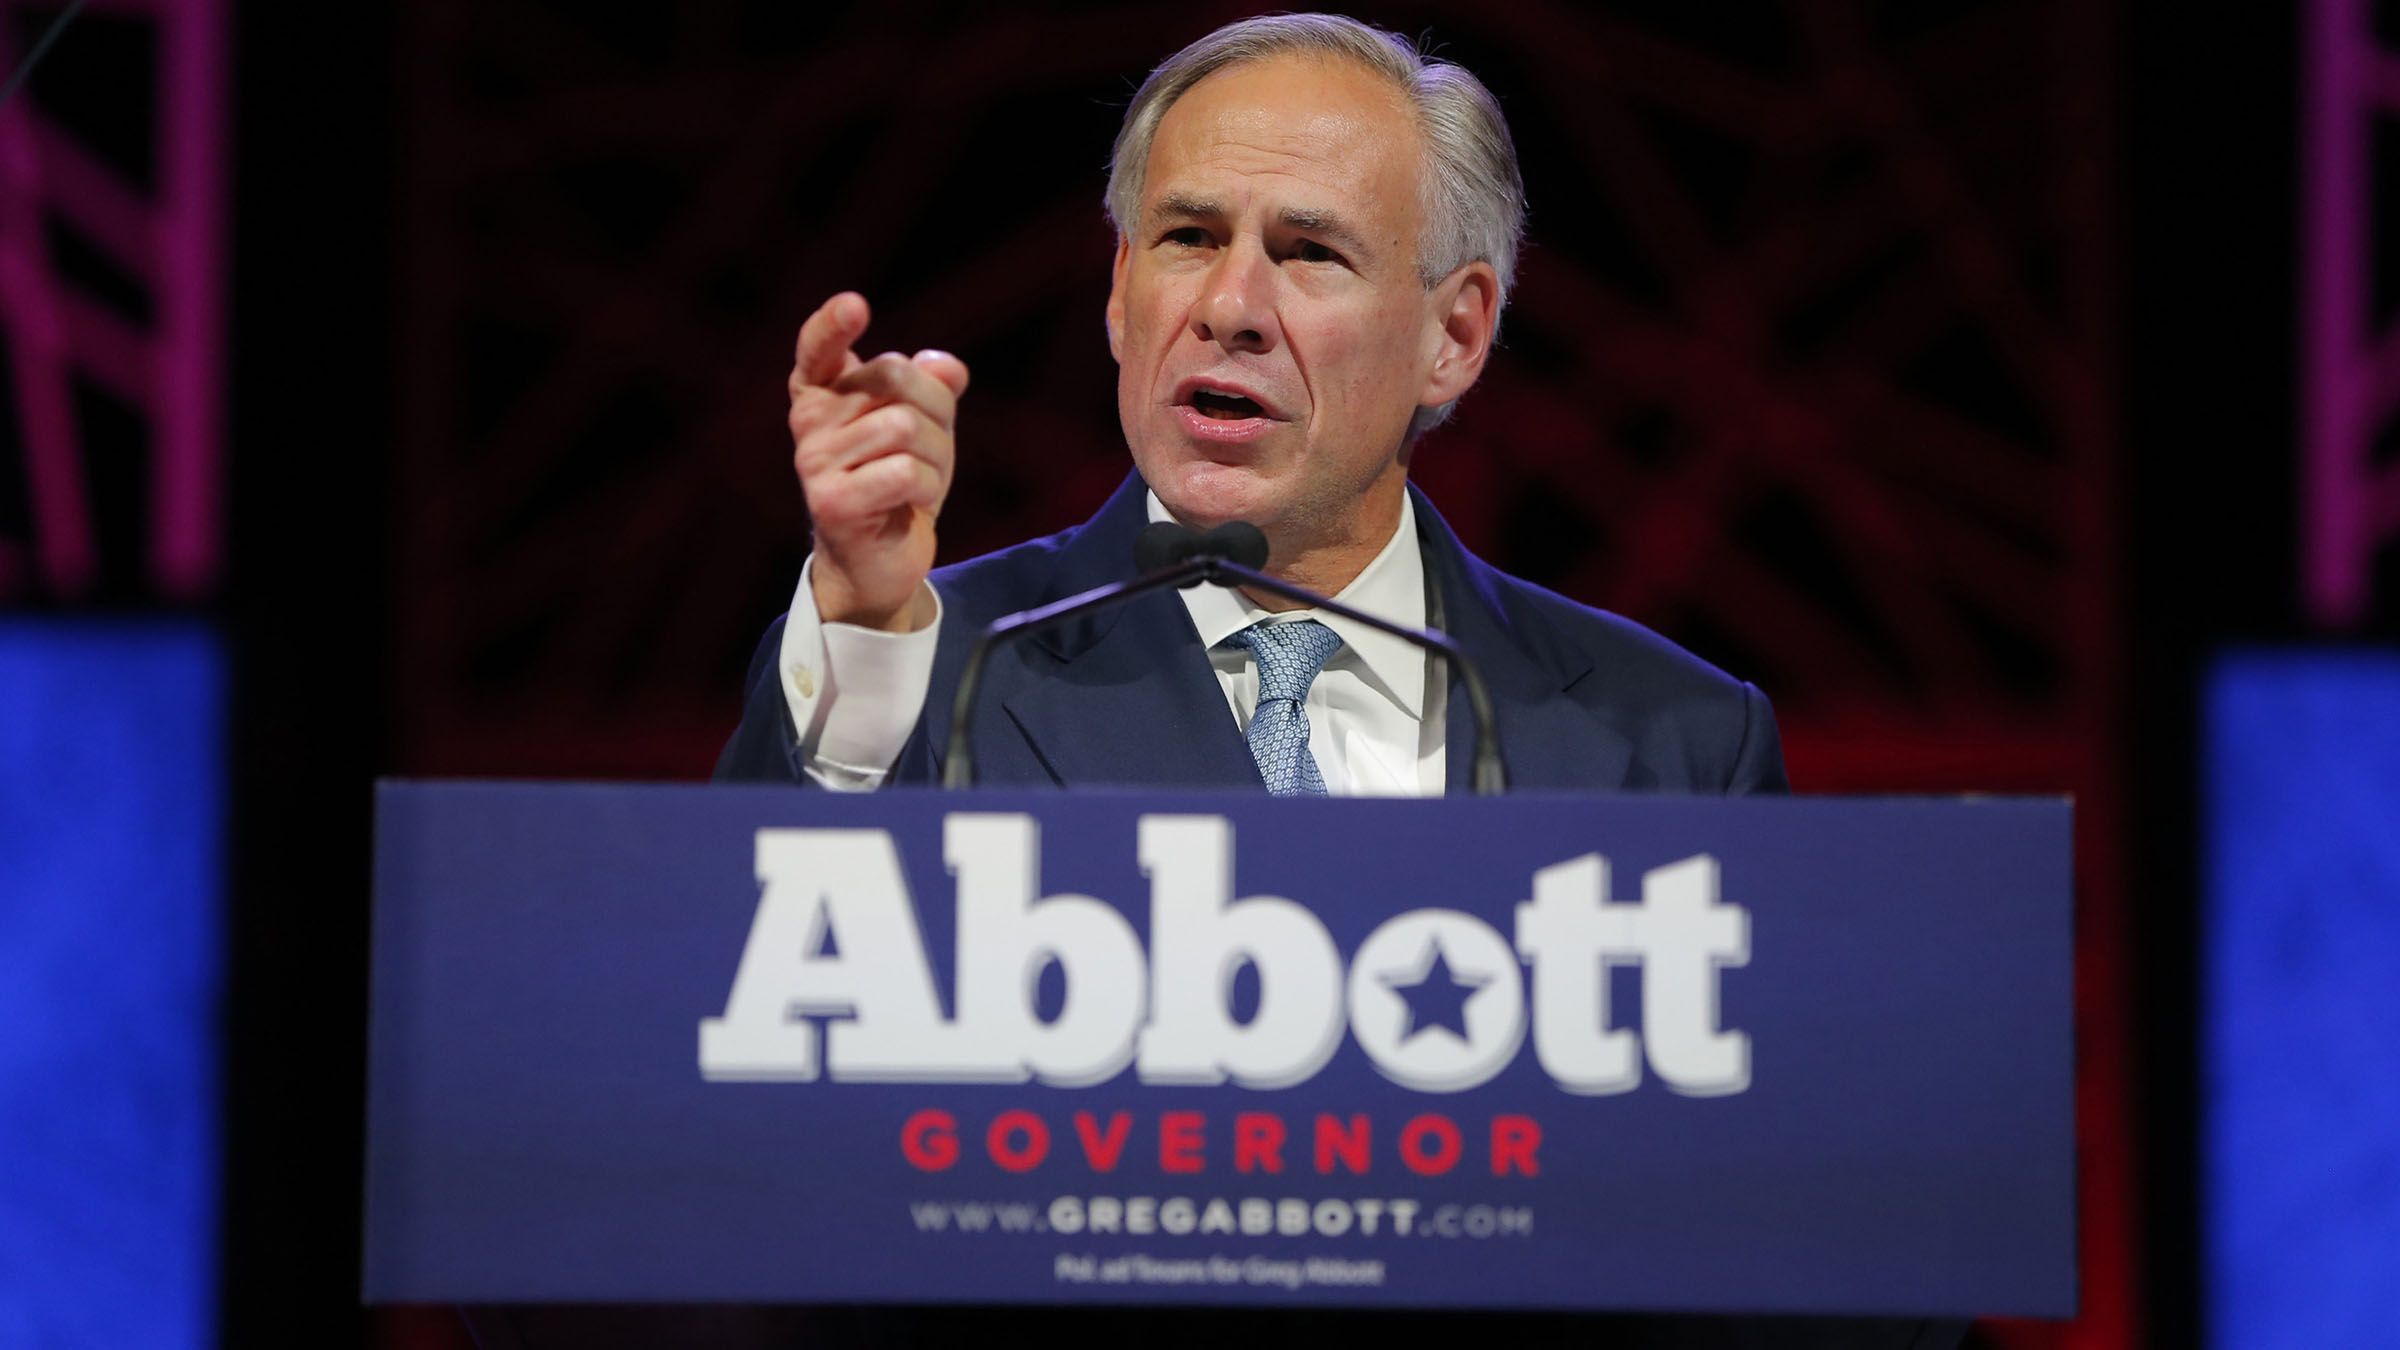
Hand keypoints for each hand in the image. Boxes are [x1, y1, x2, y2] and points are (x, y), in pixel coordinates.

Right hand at [787, 292, 969, 630]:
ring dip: (936, 457)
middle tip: (930, 450)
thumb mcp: (926, 427)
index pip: (817, 349)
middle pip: (894, 376)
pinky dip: (927, 488)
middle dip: (935, 410)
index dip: (831, 325)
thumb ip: (933, 388)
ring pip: (905, 427)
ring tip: (920, 483)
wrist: (880, 561)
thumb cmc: (899, 483)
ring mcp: (814, 462)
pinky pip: (905, 472)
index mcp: (822, 393)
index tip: (854, 305)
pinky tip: (911, 505)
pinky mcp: (832, 502)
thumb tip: (947, 366)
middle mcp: (808, 421)